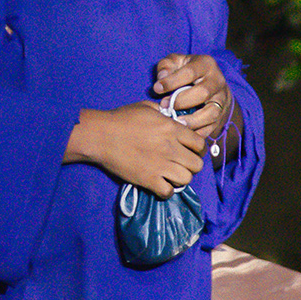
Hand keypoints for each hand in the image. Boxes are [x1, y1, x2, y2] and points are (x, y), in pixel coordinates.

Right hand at [66, 101, 205, 197]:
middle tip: (181, 163)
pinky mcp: (148, 180)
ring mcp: (160, 165)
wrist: (100, 135)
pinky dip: (166, 190)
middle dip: (191, 165)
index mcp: (172, 128)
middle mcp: (171, 148)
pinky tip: (160, 183)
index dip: (198, 149)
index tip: (191, 150)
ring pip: (186, 179)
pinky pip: (168, 192)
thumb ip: (164, 112)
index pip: (200, 144)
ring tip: (170, 174)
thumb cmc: (121, 119)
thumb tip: (174, 119)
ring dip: (180, 178)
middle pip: (197, 164)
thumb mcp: (146, 107)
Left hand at [151, 54, 232, 140]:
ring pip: (211, 113)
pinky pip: (211, 128)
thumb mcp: (176, 62)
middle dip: (181, 101)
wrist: (211, 83)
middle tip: (165, 105)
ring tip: (176, 122)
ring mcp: (221, 100)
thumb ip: (166, 66)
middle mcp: (217, 81)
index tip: (157, 88)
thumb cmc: (187, 72)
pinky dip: (197, 133)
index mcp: (206, 64)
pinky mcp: (220, 116)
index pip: (190, 72)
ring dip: (192, 120)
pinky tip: (183, 132)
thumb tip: (162, 78)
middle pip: (203, 93)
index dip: (172, 81)